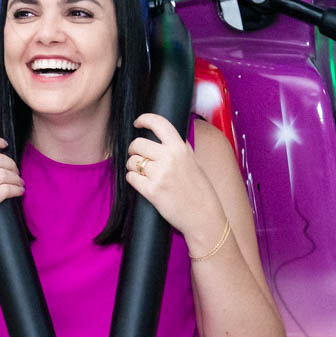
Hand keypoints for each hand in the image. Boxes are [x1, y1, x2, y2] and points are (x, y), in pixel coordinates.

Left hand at [125, 113, 221, 238]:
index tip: (138, 123)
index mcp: (181, 148)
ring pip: (132, 161)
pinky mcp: (152, 191)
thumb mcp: (194, 162)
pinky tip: (141, 183)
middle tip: (137, 156)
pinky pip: (131, 178)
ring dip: (133, 167)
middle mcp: (170, 158)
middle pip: (138, 144)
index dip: (144, 119)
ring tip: (143, 173)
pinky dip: (133, 180)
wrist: (204, 216)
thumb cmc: (200, 191)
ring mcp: (160, 175)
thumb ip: (179, 148)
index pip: (159, 123)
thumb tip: (163, 135)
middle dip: (134, 150)